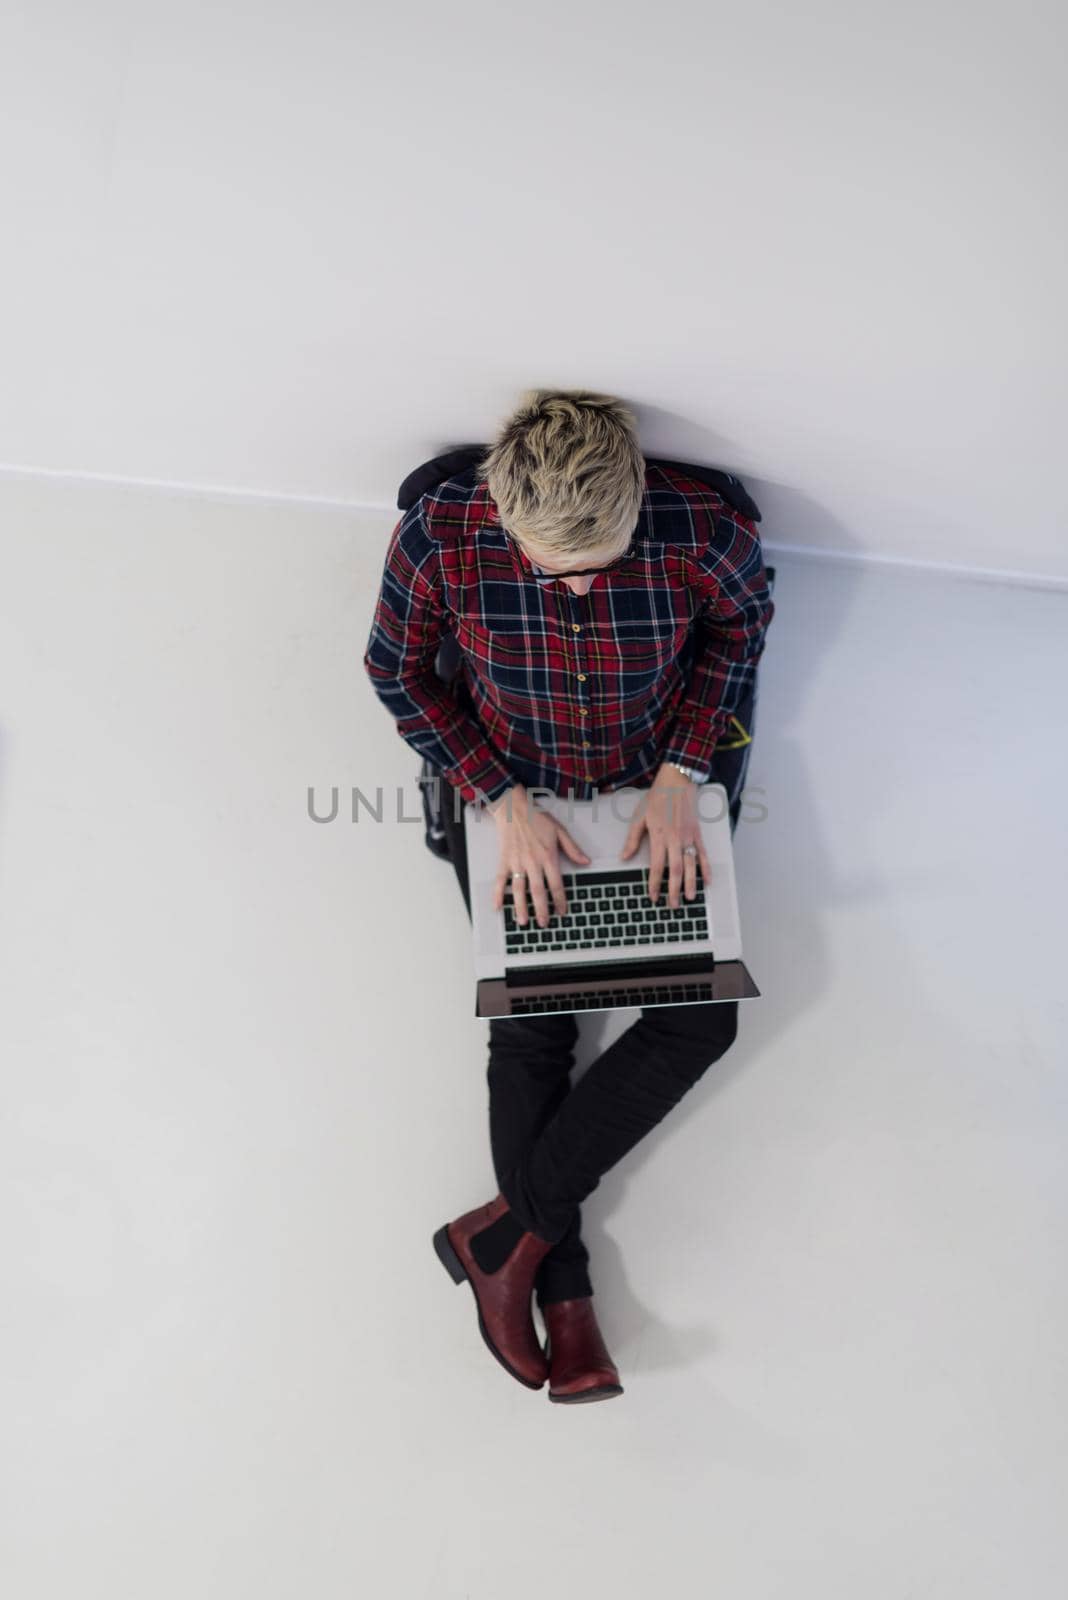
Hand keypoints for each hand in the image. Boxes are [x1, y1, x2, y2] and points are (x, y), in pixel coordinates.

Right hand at [489, 784, 590, 927]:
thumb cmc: (536, 817)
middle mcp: (532, 862)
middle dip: (541, 909)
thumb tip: (586, 862)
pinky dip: (497, 894)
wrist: (513, 808)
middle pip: (537, 891)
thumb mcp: (559, 830)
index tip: (562, 912)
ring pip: (518, 889)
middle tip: (544, 923)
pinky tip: (497, 906)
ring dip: (520, 907)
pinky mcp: (504, 860)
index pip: (556, 884)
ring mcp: (516, 863)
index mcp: (547, 856)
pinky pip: (500, 880)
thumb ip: (572, 848)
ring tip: (523, 921)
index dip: (560, 900)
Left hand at [619, 764, 710, 907]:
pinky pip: (703, 854)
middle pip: (676, 870)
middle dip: (674, 890)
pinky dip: (706, 869)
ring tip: (690, 898)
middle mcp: (675, 839)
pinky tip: (707, 881)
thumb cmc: (656, 798)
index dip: (654, 884)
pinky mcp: (697, 833)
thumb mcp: (639, 817)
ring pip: (691, 865)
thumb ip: (632, 840)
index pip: (657, 866)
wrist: (676, 782)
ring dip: (691, 883)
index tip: (653, 896)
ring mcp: (688, 837)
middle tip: (672, 905)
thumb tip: (624, 857)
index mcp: (659, 836)